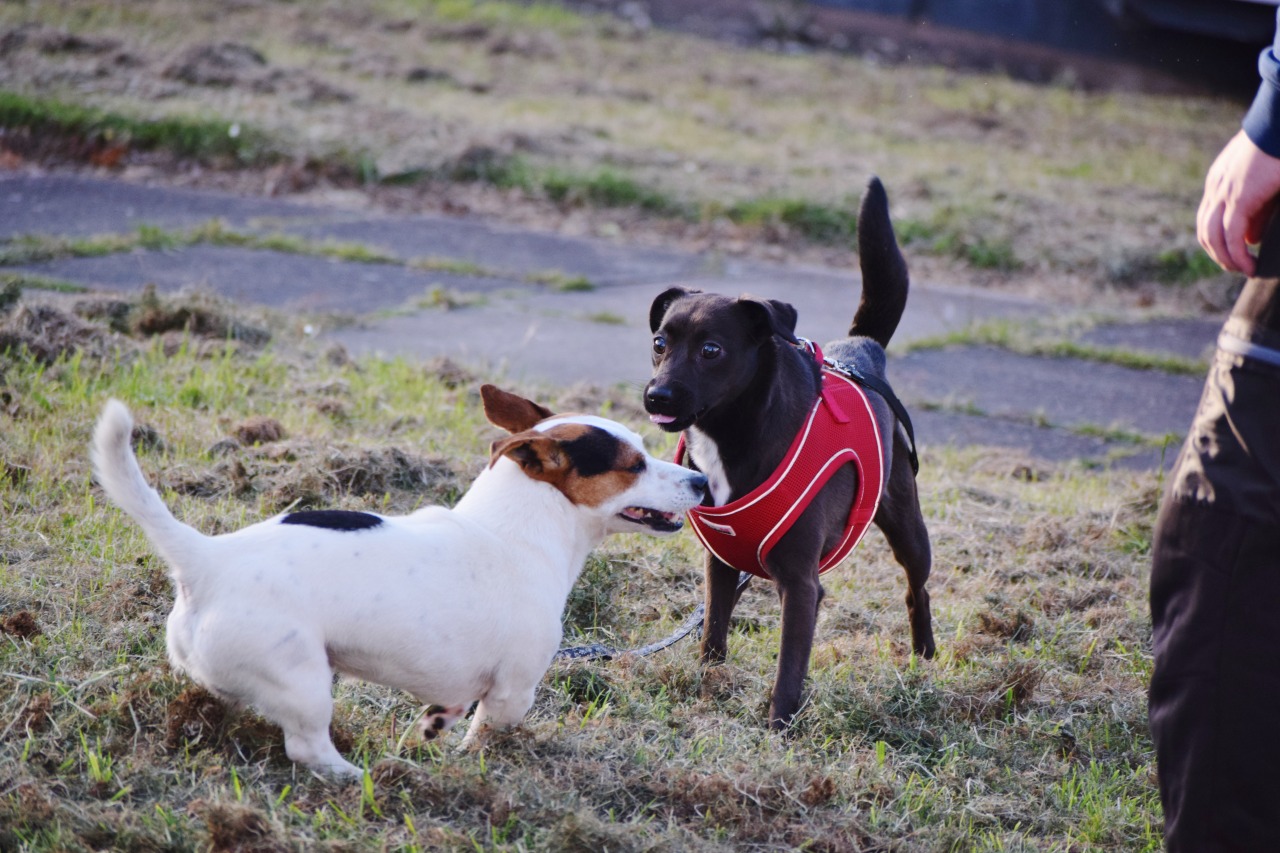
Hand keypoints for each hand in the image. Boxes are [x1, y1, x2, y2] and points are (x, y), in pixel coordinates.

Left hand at [1198, 130, 1279, 274]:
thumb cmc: (1279, 146)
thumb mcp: (1266, 182)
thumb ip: (1257, 210)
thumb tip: (1249, 239)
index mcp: (1220, 179)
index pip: (1210, 217)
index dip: (1219, 239)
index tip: (1235, 253)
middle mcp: (1215, 186)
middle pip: (1205, 230)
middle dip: (1218, 253)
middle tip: (1236, 266)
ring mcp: (1223, 192)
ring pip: (1212, 237)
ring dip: (1226, 259)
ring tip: (1242, 270)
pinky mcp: (1239, 198)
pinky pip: (1231, 236)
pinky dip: (1237, 255)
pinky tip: (1249, 266)